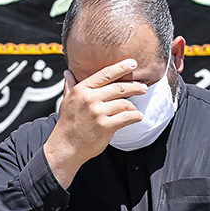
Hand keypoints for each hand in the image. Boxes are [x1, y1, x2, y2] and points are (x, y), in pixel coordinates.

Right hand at [43, 59, 146, 187]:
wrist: (65, 147)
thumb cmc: (67, 125)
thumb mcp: (66, 101)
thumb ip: (70, 86)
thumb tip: (68, 72)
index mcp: (82, 90)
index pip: (105, 74)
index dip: (121, 67)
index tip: (132, 63)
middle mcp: (90, 99)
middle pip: (119, 87)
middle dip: (135, 86)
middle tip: (143, 87)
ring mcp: (98, 113)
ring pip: (124, 103)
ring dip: (133, 106)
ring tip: (136, 109)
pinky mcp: (105, 126)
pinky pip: (126, 118)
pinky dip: (135, 117)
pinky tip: (138, 117)